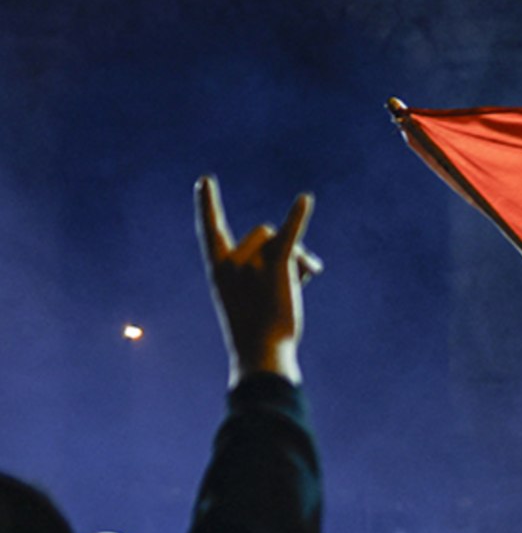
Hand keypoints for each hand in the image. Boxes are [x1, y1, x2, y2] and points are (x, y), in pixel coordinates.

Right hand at [196, 175, 320, 387]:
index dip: (207, 205)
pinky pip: (289, 236)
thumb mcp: (254, 297)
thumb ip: (269, 270)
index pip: (211, 230)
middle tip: (284, 286)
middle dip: (279, 251)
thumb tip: (305, 260)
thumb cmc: (258, 332)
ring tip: (299, 284)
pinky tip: (305, 199)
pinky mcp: (276, 266)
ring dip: (297, 259)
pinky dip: (298, 216)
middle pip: (263, 233)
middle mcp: (232, 260)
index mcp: (218, 268)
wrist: (262, 352)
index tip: (205, 180)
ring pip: (282, 239)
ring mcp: (252, 262)